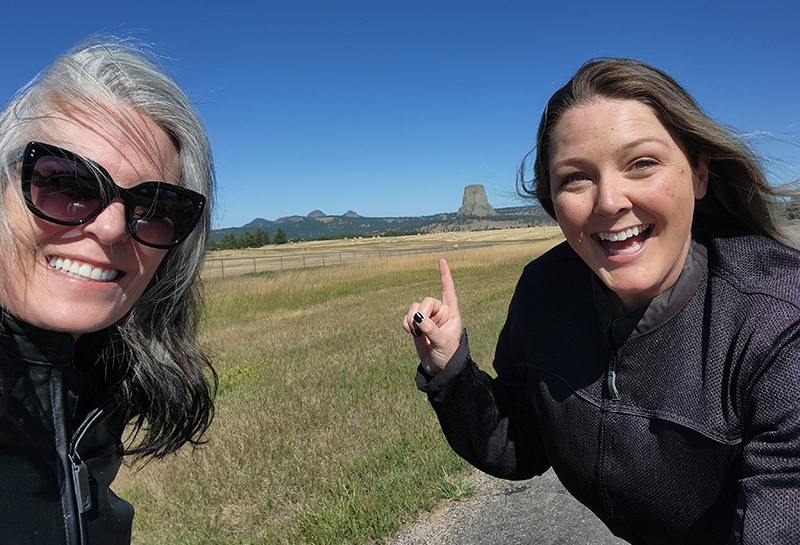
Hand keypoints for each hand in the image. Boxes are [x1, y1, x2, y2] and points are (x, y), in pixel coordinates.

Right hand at [403, 259, 461, 375]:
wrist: (439, 369)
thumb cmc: (448, 356)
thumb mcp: (443, 342)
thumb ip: (431, 329)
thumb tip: (417, 317)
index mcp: (452, 313)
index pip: (449, 291)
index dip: (445, 276)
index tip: (442, 260)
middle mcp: (440, 313)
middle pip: (426, 300)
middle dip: (421, 313)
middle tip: (421, 328)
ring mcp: (427, 318)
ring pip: (414, 307)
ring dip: (411, 319)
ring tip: (416, 334)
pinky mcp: (416, 325)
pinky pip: (407, 317)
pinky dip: (406, 324)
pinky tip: (410, 334)